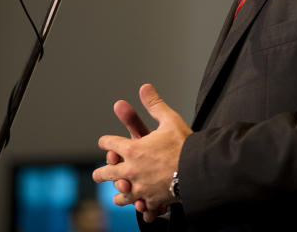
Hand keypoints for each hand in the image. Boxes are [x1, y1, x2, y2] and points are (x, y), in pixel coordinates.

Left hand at [93, 84, 192, 221]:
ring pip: (120, 195)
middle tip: (98, 174)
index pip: (109, 144)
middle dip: (101, 173)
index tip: (105, 142)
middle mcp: (130, 170)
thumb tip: (144, 87)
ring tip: (119, 192)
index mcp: (132, 149)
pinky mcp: (151, 200)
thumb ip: (154, 104)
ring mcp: (139, 188)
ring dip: (119, 193)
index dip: (106, 142)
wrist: (197, 168)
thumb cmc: (184, 143)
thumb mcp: (169, 119)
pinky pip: (141, 209)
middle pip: (106, 173)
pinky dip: (141, 208)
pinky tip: (141, 207)